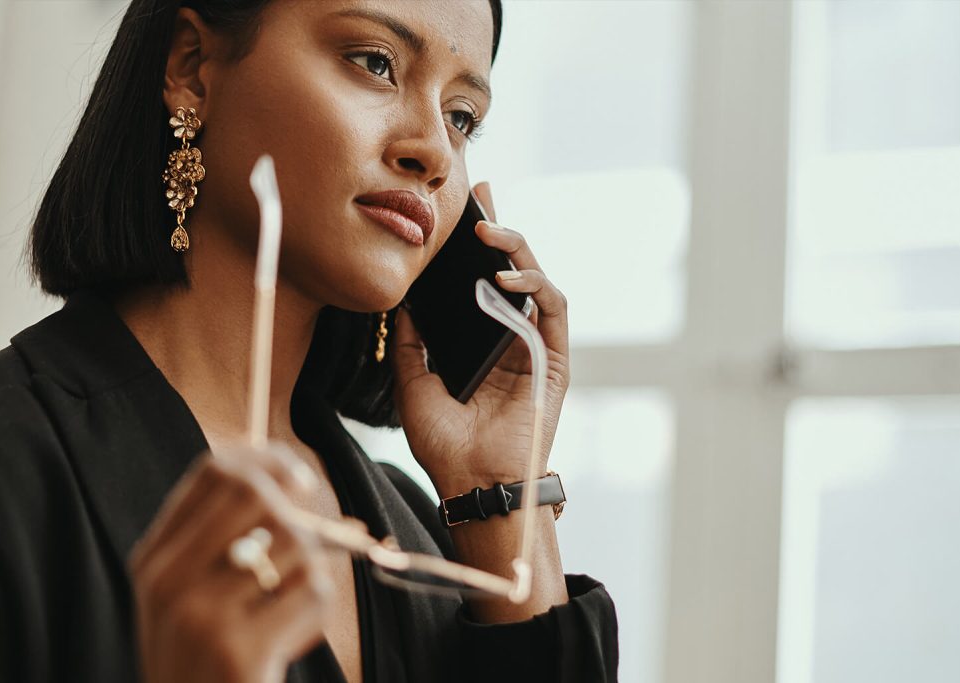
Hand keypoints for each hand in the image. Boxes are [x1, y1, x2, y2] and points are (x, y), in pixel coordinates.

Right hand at [128, 443, 333, 682]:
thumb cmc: (203, 661)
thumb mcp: (187, 596)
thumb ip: (219, 538)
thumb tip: (285, 477)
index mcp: (154, 560)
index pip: (213, 473)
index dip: (267, 460)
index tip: (298, 475)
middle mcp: (168, 581)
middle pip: (252, 492)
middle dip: (295, 508)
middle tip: (313, 536)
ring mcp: (200, 615)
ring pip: (293, 543)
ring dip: (311, 572)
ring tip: (289, 609)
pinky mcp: (238, 651)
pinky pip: (312, 592)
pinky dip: (316, 612)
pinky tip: (290, 638)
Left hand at [392, 181, 569, 496]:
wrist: (471, 484)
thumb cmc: (444, 444)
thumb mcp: (413, 382)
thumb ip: (412, 341)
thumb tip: (404, 300)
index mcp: (480, 343)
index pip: (480, 282)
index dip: (474, 246)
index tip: (461, 210)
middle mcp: (510, 339)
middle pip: (510, 271)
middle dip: (500, 229)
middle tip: (483, 195)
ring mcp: (534, 347)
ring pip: (535, 281)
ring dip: (516, 251)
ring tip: (487, 234)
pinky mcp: (555, 359)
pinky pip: (552, 309)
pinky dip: (533, 286)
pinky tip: (504, 277)